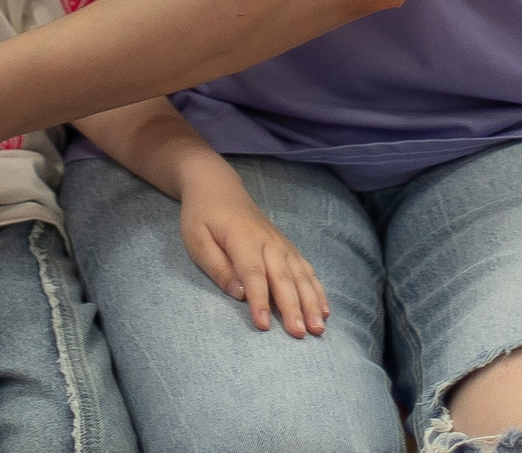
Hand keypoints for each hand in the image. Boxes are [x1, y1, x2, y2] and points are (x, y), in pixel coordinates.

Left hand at [180, 168, 329, 337]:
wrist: (219, 187)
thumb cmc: (203, 216)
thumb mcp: (197, 240)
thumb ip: (217, 268)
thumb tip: (239, 294)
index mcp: (242, 239)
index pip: (253, 273)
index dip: (259, 300)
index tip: (264, 325)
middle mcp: (267, 241)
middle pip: (283, 277)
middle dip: (293, 307)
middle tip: (300, 333)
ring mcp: (280, 243)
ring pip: (300, 275)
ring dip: (311, 302)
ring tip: (318, 327)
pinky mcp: (286, 246)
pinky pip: (306, 269)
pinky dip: (317, 289)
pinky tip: (324, 309)